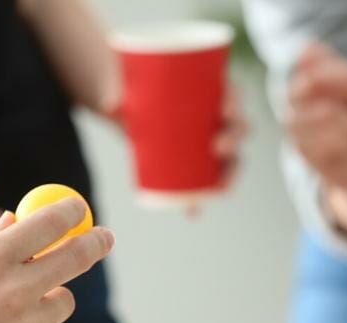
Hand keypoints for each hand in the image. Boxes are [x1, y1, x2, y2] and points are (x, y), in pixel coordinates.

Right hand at [0, 198, 113, 322]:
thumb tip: (19, 219)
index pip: (49, 222)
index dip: (71, 211)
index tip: (79, 209)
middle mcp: (14, 289)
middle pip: (77, 257)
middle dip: (96, 242)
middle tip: (105, 237)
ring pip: (64, 301)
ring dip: (51, 300)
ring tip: (11, 313)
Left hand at [105, 82, 248, 213]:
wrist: (134, 106)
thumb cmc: (140, 89)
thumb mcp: (131, 89)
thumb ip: (121, 94)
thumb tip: (108, 107)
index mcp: (214, 90)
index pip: (233, 94)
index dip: (235, 102)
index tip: (224, 109)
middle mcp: (220, 118)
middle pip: (238, 128)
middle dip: (233, 139)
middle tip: (216, 147)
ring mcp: (213, 141)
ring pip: (232, 159)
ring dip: (230, 175)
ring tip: (220, 187)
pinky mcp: (200, 163)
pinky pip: (208, 181)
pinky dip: (202, 198)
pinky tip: (196, 210)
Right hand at [286, 42, 346, 195]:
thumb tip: (316, 77)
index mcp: (323, 76)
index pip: (307, 56)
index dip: (317, 60)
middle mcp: (305, 99)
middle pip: (294, 88)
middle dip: (322, 94)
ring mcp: (300, 126)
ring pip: (292, 118)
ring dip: (327, 119)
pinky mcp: (302, 152)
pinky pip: (302, 144)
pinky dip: (328, 142)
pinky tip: (345, 145)